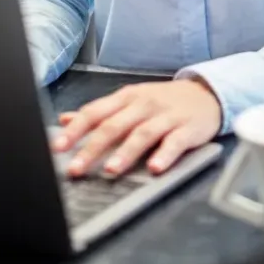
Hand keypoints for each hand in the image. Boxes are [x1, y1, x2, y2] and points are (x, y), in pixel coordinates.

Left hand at [53, 79, 222, 177]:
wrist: (206, 93)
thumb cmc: (163, 101)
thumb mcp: (129, 101)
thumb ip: (100, 112)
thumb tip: (66, 119)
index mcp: (126, 98)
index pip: (95, 112)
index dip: (75, 130)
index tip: (57, 147)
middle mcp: (143, 104)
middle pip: (114, 125)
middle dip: (92, 148)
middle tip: (76, 168)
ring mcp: (166, 116)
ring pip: (142, 134)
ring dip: (126, 153)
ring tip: (111, 170)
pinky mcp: (187, 128)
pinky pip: (175, 142)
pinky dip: (164, 155)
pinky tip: (154, 168)